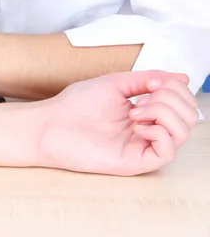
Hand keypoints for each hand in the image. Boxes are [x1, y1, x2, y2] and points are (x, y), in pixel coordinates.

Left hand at [38, 71, 198, 175]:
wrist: (51, 123)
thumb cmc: (76, 104)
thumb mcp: (116, 82)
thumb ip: (148, 78)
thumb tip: (184, 78)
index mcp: (144, 111)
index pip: (181, 102)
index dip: (175, 87)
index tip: (151, 82)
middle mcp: (147, 129)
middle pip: (188, 116)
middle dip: (173, 99)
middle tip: (143, 98)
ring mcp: (142, 146)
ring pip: (182, 132)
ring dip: (165, 112)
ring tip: (136, 110)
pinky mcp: (135, 162)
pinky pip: (168, 152)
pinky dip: (160, 132)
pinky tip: (136, 125)